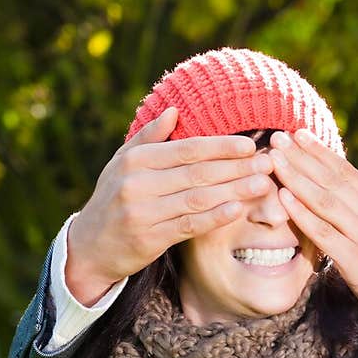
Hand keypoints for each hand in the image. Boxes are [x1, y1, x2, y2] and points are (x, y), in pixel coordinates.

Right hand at [65, 108, 273, 304]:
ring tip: (263, 184)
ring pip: (198, 198)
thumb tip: (174, 111)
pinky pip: (190, 225)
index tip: (250, 145)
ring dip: (234, 190)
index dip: (221, 146)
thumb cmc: (113, 199)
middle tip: (267, 163)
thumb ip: (148, 137)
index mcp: (135, 160)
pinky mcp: (150, 238)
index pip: (187, 149)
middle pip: (197, 172)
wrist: (89, 246)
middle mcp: (137, 183)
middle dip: (236, 167)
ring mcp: (144, 212)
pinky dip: (216, 217)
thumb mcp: (122, 163)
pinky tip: (238, 209)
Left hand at [267, 128, 357, 304]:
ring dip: (296, 177)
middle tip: (278, 138)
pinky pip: (323, 233)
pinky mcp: (354, 260)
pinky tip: (283, 198)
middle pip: (332, 179)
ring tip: (274, 160)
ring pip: (324, 200)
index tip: (299, 135)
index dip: (321, 152)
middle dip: (303, 157)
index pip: (347, 172)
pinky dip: (302, 213)